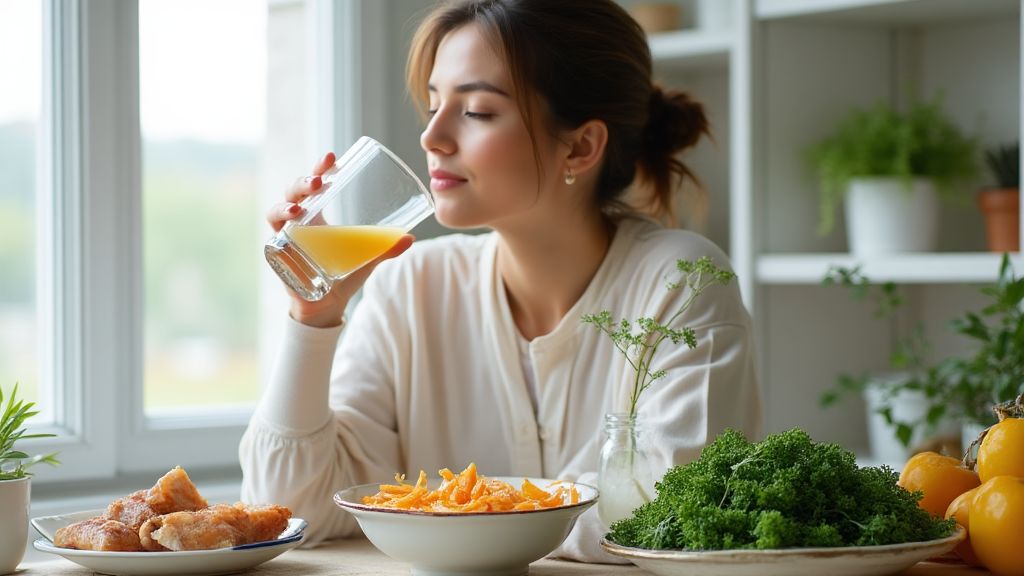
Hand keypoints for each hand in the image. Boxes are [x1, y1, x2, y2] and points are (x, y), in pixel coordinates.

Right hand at [267, 152, 414, 327]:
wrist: (327, 305)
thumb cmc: (344, 276)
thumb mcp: (366, 258)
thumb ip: (386, 248)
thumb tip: (411, 237)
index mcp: (317, 216)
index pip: (314, 185)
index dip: (319, 168)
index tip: (331, 157)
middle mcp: (298, 223)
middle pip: (293, 193)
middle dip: (303, 183)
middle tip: (320, 182)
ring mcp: (285, 238)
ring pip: (276, 212)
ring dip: (285, 205)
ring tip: (299, 207)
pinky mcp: (279, 256)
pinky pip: (271, 240)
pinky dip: (277, 233)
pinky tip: (287, 229)